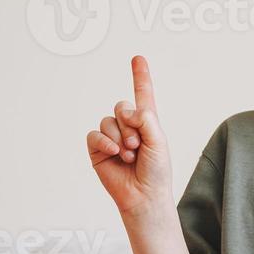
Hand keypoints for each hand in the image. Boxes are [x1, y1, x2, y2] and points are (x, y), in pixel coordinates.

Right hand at [87, 56, 173, 216]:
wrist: (144, 195)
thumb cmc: (156, 171)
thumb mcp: (158, 142)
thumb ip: (146, 121)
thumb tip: (129, 110)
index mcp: (146, 123)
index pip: (142, 95)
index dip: (140, 76)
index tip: (138, 58)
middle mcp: (128, 126)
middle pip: (121, 107)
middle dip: (131, 126)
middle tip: (138, 146)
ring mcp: (111, 137)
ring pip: (108, 121)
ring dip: (120, 137)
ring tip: (130, 155)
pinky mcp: (97, 148)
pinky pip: (95, 134)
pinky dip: (105, 142)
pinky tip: (114, 153)